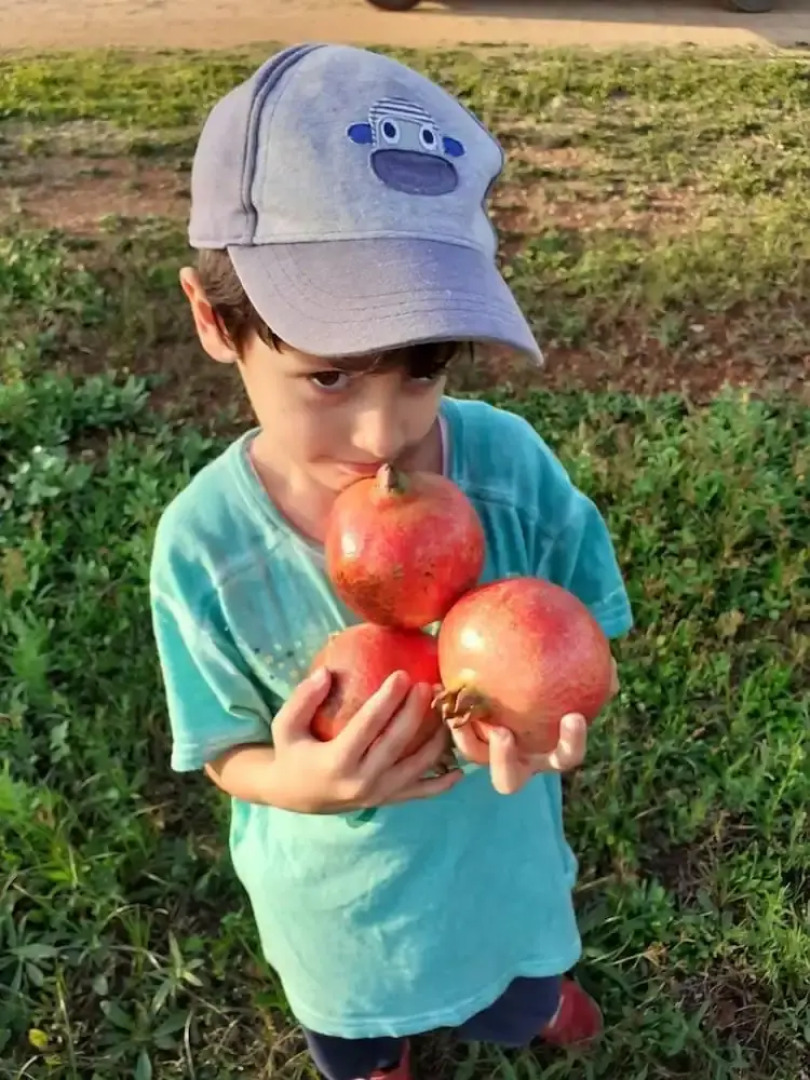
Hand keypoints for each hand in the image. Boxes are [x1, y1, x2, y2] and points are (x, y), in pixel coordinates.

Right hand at [267, 667, 462, 813]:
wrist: (293, 794)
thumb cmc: (292, 753)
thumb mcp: (285, 725)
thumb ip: (302, 699)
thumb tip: (325, 672)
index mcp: (337, 761)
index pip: (368, 725)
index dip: (387, 700)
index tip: (402, 675)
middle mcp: (361, 781)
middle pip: (397, 742)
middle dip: (416, 712)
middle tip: (429, 685)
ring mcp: (378, 794)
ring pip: (416, 766)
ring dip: (436, 740)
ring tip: (447, 712)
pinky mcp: (387, 800)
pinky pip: (419, 793)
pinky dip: (441, 784)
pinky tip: (460, 770)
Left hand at [449, 659, 619, 795]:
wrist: (507, 676)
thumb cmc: (546, 681)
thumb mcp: (570, 674)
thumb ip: (591, 672)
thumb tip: (611, 663)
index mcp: (546, 751)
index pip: (565, 757)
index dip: (571, 744)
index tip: (573, 718)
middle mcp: (515, 759)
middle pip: (508, 780)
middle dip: (504, 762)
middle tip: (502, 733)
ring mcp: (486, 751)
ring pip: (473, 758)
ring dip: (465, 741)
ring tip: (458, 713)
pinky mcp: (461, 735)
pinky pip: (451, 731)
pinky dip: (445, 715)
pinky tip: (437, 684)